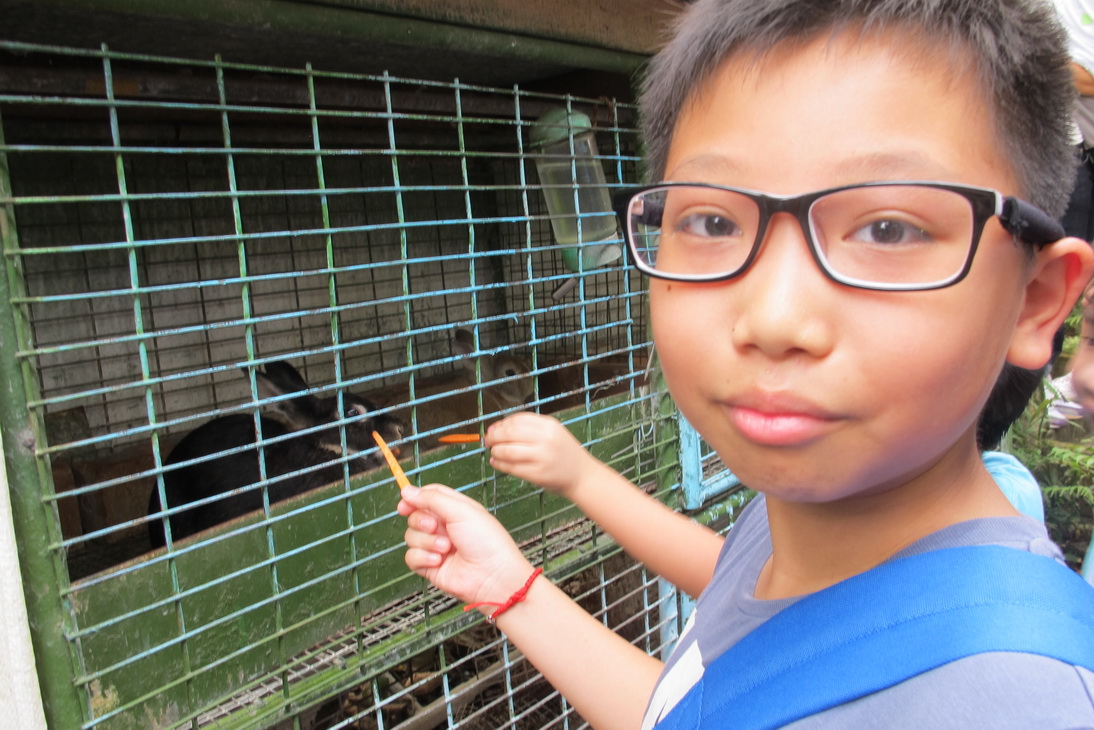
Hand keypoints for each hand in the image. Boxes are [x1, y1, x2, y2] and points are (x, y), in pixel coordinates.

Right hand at [398, 484, 532, 607]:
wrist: (492, 576)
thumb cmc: (485, 540)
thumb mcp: (461, 511)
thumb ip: (432, 499)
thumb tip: (406, 491)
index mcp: (454, 509)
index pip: (428, 497)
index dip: (414, 498)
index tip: (405, 504)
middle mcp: (444, 527)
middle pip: (415, 516)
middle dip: (421, 521)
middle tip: (435, 527)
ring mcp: (436, 547)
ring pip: (411, 537)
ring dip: (426, 542)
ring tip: (446, 548)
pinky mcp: (430, 566)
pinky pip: (411, 557)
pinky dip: (422, 558)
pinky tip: (438, 561)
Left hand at [485, 413, 595, 495]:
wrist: (582, 475)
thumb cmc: (564, 453)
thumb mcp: (552, 433)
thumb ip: (530, 429)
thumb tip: (497, 428)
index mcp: (548, 425)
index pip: (517, 419)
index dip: (501, 424)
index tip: (493, 429)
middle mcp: (545, 439)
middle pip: (509, 433)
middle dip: (494, 436)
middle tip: (487, 441)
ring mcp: (541, 457)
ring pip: (508, 451)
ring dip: (495, 451)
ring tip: (493, 452)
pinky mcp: (537, 474)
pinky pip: (512, 467)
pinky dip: (500, 464)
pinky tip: (496, 462)